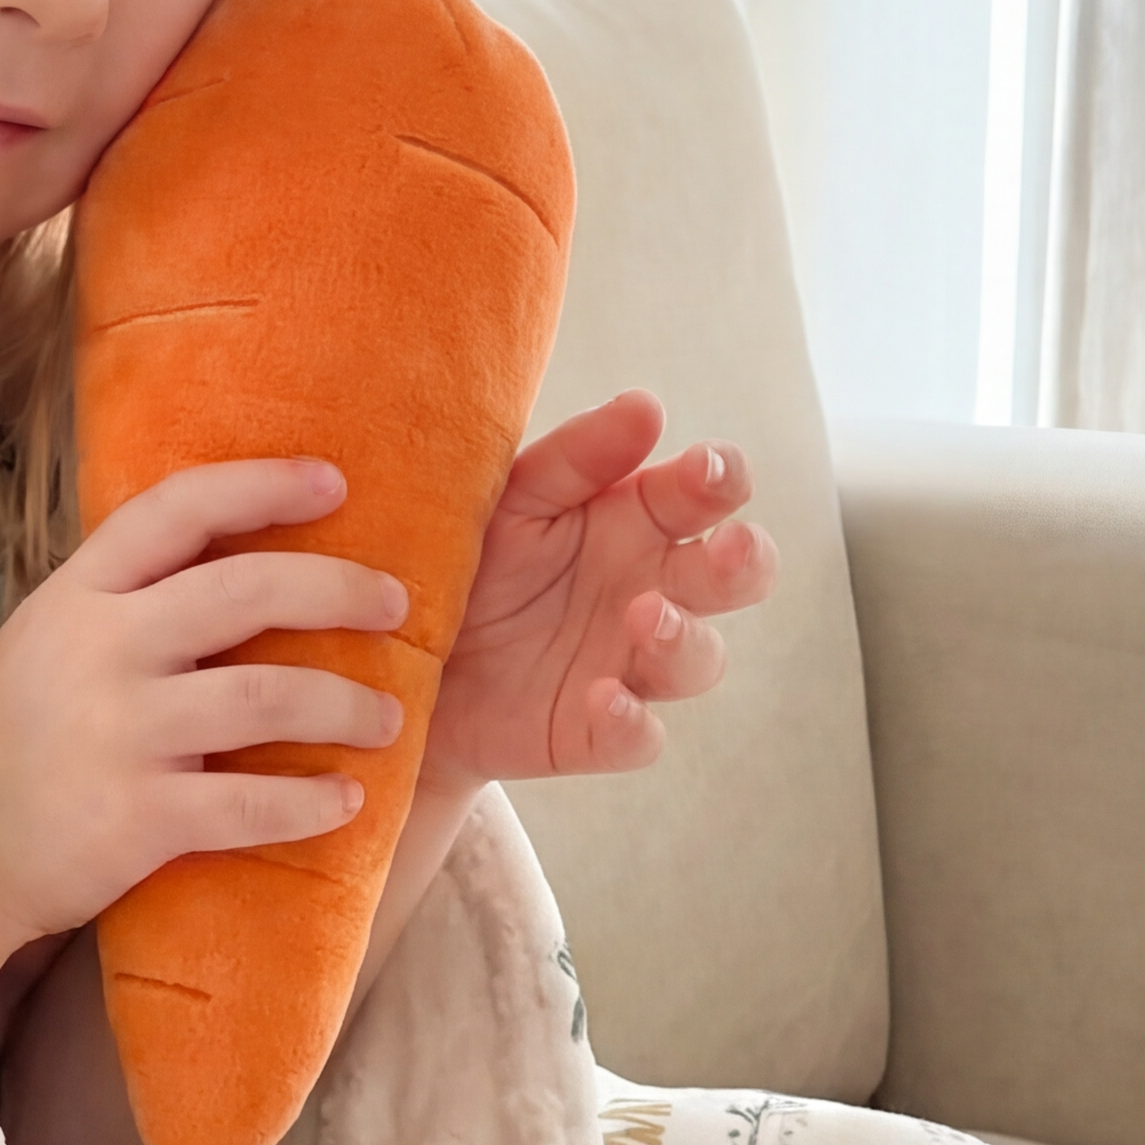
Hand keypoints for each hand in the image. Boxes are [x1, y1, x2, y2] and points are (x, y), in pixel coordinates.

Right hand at [0, 455, 407, 1019]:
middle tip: (395, 605)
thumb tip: (230, 564)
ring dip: (346, 704)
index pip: (178, 510)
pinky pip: (252, 804)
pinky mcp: (136, 818)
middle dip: (339, 591)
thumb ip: (121, 607)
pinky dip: (312, 802)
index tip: (333, 482)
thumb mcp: (42, 645)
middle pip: (247, 590)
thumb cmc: (2, 748)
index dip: (262, 486)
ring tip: (385, 719)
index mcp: (77, 596)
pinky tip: (344, 802)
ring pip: (268, 695)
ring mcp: (118, 733)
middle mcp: (99, 651)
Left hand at [424, 392, 774, 790]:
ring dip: (683, 637)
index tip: (708, 466)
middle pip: (735, 577)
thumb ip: (574, 458)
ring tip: (643, 615)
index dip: (722, 479)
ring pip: (699, 659)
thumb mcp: (510, 499)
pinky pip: (637, 737)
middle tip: (727, 545)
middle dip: (745, 561)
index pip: (706, 494)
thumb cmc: (472, 562)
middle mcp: (649, 590)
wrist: (399, 658)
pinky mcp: (595, 731)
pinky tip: (605, 698)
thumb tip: (646, 407)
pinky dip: (631, 722)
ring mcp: (629, 664)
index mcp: (636, 522)